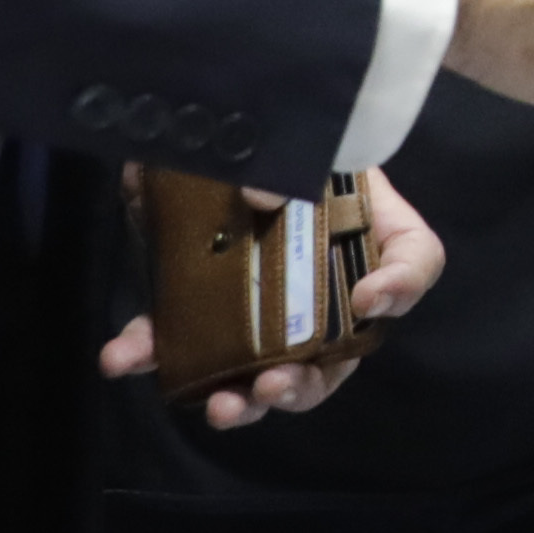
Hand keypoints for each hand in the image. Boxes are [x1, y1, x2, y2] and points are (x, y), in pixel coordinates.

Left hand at [99, 169, 449, 429]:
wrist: (217, 125)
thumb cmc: (283, 134)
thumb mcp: (299, 137)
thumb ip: (289, 161)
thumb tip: (258, 198)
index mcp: (366, 235)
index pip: (412, 266)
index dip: (398, 288)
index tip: (367, 298)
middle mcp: (321, 288)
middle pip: (332, 359)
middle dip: (302, 386)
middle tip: (274, 385)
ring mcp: (257, 309)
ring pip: (259, 374)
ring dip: (240, 400)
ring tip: (220, 407)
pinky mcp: (195, 305)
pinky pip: (175, 341)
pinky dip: (148, 352)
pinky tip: (122, 356)